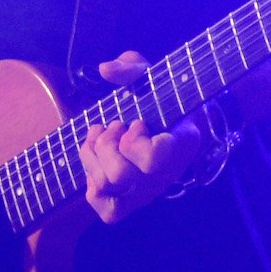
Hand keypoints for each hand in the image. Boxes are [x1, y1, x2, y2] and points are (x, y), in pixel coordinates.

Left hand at [79, 51, 205, 223]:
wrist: (175, 122)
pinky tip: (96, 156)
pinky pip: (102, 205)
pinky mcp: (129, 199)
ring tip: (103, 136)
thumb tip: (106, 70)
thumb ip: (131, 66)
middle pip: (119, 176)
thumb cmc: (162, 96)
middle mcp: (164, 175)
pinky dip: (90, 178)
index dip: (134, 140)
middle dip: (107, 145)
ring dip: (94, 155)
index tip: (138, 121)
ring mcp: (146, 190)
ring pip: (105, 186)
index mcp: (180, 145)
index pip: (152, 159)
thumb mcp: (151, 74)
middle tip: (116, 127)